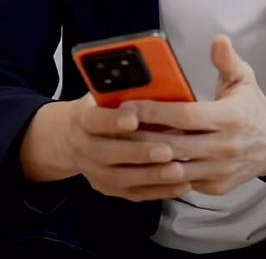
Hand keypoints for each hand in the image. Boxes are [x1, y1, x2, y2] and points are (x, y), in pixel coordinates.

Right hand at [62, 93, 190, 201]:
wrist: (73, 138)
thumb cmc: (102, 108)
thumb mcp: (106, 95)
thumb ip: (124, 92)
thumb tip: (157, 83)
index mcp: (84, 119)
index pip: (96, 120)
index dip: (113, 121)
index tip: (133, 118)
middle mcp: (85, 148)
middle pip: (108, 154)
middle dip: (139, 153)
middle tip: (167, 150)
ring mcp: (94, 172)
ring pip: (121, 179)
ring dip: (151, 176)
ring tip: (178, 171)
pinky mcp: (107, 189)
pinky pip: (133, 194)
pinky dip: (158, 191)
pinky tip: (181, 185)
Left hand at [120, 34, 265, 197]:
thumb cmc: (252, 107)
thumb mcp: (244, 79)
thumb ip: (227, 60)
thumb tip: (218, 39)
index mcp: (230, 117)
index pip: (185, 116)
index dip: (155, 111)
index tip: (130, 105)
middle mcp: (225, 147)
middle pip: (174, 145)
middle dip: (142, 136)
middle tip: (117, 127)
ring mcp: (219, 171)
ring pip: (175, 169)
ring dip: (148, 159)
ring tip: (123, 147)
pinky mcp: (216, 187)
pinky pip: (183, 184)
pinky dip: (163, 175)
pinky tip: (144, 163)